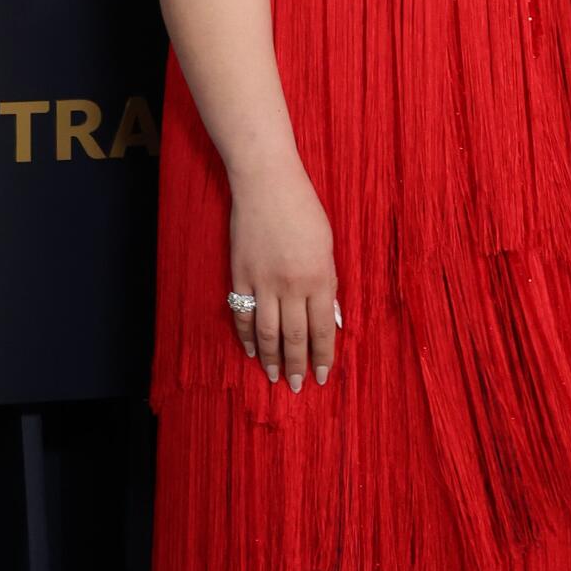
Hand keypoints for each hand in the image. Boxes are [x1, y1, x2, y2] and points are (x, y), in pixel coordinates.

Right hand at [227, 164, 339, 389]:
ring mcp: (263, 281)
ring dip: (271, 358)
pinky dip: (246, 336)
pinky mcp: (241, 274)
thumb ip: (329, 284)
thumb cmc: (304, 210)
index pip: (322, 330)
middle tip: (296, 387)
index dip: (322, 356)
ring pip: (267, 332)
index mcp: (320, 278)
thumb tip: (330, 319)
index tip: (321, 376)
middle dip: (297, 365)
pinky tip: (252, 350)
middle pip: (294, 337)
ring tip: (274, 377)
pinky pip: (242, 313)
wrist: (267, 183)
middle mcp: (292, 285)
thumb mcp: (328, 246)